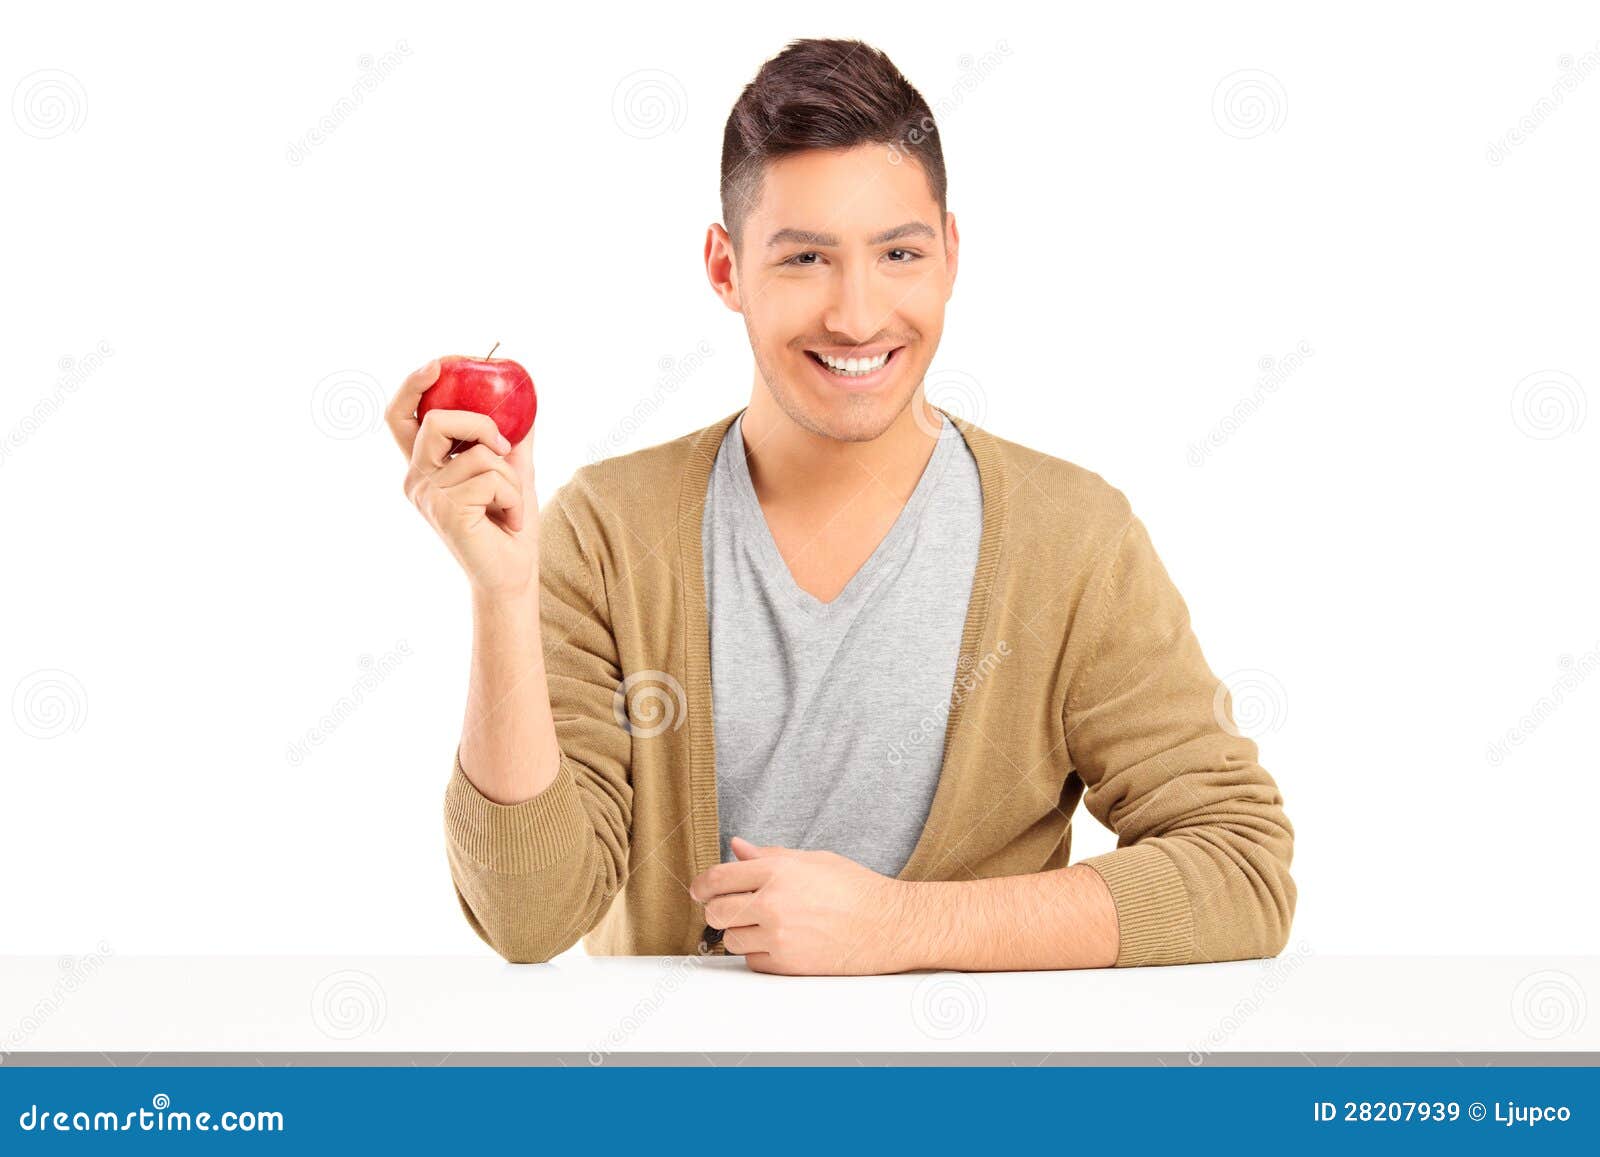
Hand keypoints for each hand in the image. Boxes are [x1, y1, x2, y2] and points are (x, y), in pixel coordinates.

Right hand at [388, 357, 538, 597]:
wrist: (512, 574)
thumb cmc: (508, 523)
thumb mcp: (513, 469)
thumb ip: (512, 434)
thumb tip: (526, 393)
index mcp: (425, 465)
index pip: (401, 416)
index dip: (413, 385)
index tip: (440, 364)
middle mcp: (417, 478)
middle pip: (437, 420)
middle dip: (479, 423)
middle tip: (503, 445)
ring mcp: (429, 496)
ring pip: (478, 452)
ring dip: (509, 475)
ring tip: (506, 504)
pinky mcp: (447, 511)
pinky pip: (492, 477)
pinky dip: (513, 495)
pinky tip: (507, 518)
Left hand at [690, 837, 911, 974]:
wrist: (888, 925)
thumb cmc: (856, 889)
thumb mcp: (813, 860)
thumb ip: (769, 855)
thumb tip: (737, 847)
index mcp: (777, 870)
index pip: (718, 878)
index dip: (702, 885)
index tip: (700, 890)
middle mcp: (773, 903)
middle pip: (715, 911)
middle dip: (717, 910)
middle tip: (729, 909)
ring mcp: (779, 936)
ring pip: (731, 940)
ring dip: (740, 933)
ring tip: (764, 926)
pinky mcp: (788, 964)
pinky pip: (752, 961)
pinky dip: (759, 954)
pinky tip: (780, 942)